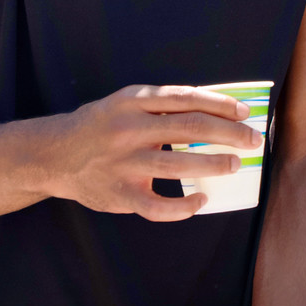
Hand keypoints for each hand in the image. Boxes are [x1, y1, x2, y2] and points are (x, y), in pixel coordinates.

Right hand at [31, 85, 261, 220]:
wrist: (53, 155)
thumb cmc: (101, 126)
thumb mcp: (126, 103)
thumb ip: (162, 105)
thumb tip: (216, 109)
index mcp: (133, 102)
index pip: (187, 98)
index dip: (221, 104)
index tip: (246, 111)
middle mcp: (128, 129)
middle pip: (189, 128)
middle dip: (228, 134)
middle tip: (253, 140)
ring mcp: (123, 163)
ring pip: (178, 164)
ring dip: (214, 164)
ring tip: (235, 165)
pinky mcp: (119, 194)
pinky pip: (158, 206)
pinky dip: (184, 206)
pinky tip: (201, 199)